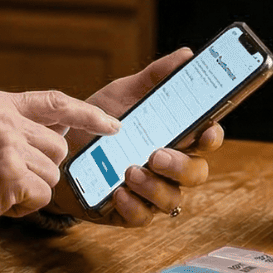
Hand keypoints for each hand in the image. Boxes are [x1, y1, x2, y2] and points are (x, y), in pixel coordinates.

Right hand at [0, 89, 118, 254]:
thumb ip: (18, 128)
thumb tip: (65, 127)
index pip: (54, 101)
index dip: (87, 114)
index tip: (111, 125)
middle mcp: (1, 116)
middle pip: (58, 146)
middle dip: (42, 170)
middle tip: (5, 181)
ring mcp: (6, 143)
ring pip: (53, 173)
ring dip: (31, 190)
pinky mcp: (10, 173)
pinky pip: (43, 195)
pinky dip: (24, 207)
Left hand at [47, 48, 225, 226]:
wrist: (59, 149)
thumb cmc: (98, 123)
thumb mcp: (123, 93)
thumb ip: (154, 77)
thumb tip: (185, 54)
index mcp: (175, 137)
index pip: (206, 140)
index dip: (212, 137)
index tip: (206, 131)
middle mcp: (169, 168)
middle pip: (196, 174)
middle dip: (181, 166)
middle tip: (156, 154)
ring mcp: (151, 192)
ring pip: (172, 199)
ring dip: (154, 187)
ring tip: (130, 171)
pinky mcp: (128, 211)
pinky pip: (142, 217)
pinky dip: (133, 206)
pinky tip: (118, 192)